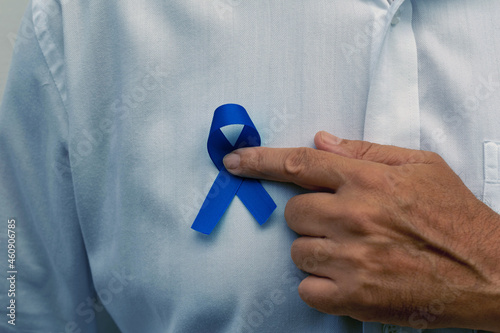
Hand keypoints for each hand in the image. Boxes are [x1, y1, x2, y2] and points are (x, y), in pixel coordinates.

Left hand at [223, 131, 499, 330]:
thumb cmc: (455, 216)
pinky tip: (348, 278)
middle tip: (342, 223)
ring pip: (298, 250)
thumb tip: (322, 140)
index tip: (235, 161)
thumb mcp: (420, 166)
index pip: (300, 163)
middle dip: (311, 216)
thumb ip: (366, 150)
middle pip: (294, 212)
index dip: (261, 160)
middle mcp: (354, 215)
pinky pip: (306, 288)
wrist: (488, 272)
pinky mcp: (353, 296)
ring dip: (317, 251)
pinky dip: (320, 285)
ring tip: (353, 253)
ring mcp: (351, 258)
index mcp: (367, 180)